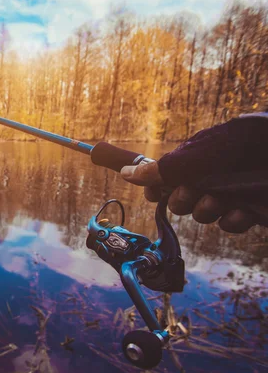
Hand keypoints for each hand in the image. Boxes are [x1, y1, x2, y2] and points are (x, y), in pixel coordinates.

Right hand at [120, 161, 255, 232]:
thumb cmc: (233, 148)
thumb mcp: (189, 159)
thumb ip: (156, 170)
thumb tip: (123, 172)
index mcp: (191, 163)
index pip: (162, 181)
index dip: (156, 190)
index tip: (155, 194)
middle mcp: (207, 178)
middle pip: (180, 202)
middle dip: (183, 200)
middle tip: (192, 190)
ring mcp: (228, 194)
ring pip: (203, 215)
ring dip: (208, 209)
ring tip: (220, 199)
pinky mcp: (249, 209)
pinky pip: (230, 224)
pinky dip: (233, 220)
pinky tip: (241, 210)